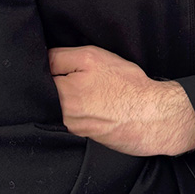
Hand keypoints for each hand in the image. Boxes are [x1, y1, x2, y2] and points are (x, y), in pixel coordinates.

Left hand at [49, 45, 194, 156]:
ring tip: (93, 88)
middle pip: (49, 93)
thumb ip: (60, 57)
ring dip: (72, 95)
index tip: (63, 63)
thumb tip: (41, 59)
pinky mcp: (88, 136)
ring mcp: (75, 129)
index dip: (51, 66)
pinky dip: (84, 108)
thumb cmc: (126, 85)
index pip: (41, 77)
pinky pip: (76, 117)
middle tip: (82, 74)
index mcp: (61, 96)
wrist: (153, 117)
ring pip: (62, 105)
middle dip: (60, 81)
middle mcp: (63, 117)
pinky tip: (98, 102)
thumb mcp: (92, 57)